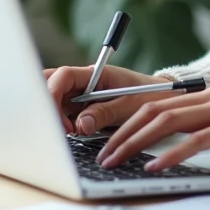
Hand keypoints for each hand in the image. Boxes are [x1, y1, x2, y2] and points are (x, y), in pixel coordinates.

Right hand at [44, 64, 173, 135]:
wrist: (163, 100)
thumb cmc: (149, 96)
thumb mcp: (130, 105)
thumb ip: (105, 113)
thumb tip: (81, 125)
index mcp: (94, 74)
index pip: (63, 76)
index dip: (54, 95)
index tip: (64, 122)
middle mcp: (83, 83)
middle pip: (49, 85)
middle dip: (47, 107)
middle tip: (61, 130)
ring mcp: (80, 96)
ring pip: (53, 102)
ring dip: (55, 118)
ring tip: (70, 134)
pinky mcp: (81, 110)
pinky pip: (63, 115)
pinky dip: (62, 125)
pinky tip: (71, 135)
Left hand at [94, 85, 209, 171]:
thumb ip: (198, 124)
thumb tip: (161, 141)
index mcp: (204, 93)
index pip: (154, 103)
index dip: (126, 121)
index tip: (106, 141)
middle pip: (155, 110)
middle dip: (123, 133)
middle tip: (103, 155)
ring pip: (169, 121)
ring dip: (138, 143)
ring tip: (119, 160)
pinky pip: (197, 139)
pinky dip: (173, 153)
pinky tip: (157, 165)